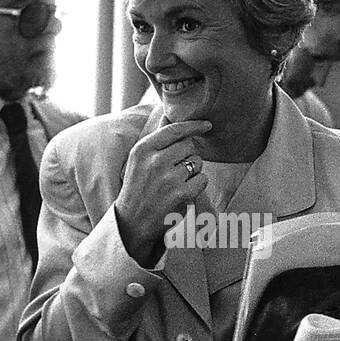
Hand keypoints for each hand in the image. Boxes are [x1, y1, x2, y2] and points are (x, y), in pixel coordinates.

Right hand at [114, 120, 210, 265]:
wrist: (132, 222)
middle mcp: (155, 162)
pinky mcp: (181, 195)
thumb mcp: (138, 160)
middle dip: (188, 155)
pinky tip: (184, 192)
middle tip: (177, 169)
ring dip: (193, 171)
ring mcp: (169, 179)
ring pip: (197, 162)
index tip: (207, 125)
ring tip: (177, 182)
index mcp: (142, 150)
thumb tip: (172, 118)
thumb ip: (156, 141)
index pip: (174, 130)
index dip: (194, 125)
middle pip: (189, 146)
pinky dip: (198, 185)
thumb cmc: (138, 188)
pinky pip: (202, 180)